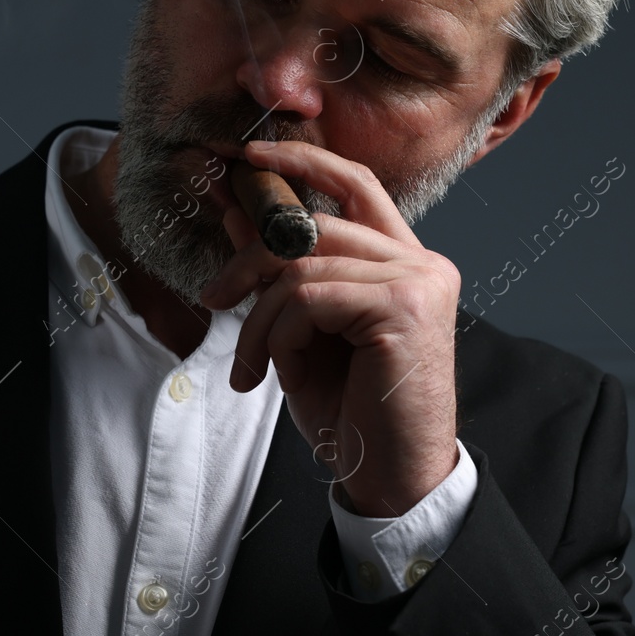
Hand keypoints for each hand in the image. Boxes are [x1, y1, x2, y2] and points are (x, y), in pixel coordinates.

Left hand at [198, 139, 459, 516]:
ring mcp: (418, 282)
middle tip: (212, 302)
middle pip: (311, 227)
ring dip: (259, 322)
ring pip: (301, 267)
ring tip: (250, 368)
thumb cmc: (351, 411)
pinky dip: (280, 337)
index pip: (357, 184)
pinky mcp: (403, 309)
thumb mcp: (301, 333)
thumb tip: (238, 213)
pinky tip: (286, 375)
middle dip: (248, 263)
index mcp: (404, 262)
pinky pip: (309, 299)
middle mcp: (421, 262)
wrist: (389, 477)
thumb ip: (280, 273)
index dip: (303, 162)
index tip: (248, 157)